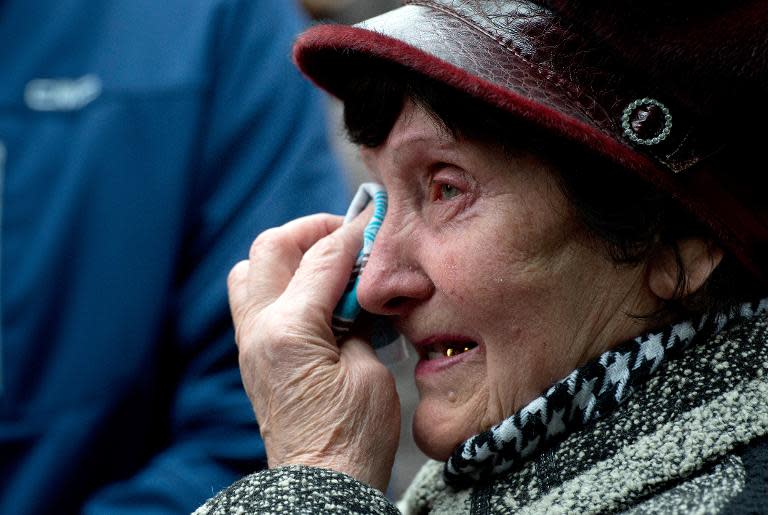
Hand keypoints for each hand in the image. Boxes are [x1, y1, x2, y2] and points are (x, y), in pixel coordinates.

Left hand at [228, 211, 400, 491]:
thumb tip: (356, 285)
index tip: (374, 222)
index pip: (322, 258)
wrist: (322, 483)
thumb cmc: (353, 437)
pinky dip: (281, 283)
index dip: (353, 234)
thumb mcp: (369, 370)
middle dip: (311, 232)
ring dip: (286, 256)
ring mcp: (250, 344)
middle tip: (346, 237)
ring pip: (250, 270)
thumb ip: (358, 318)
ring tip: (323, 265)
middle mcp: (259, 330)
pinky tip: (313, 297)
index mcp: (289, 330)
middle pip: (271, 248)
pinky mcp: (252, 357)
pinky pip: (253, 299)